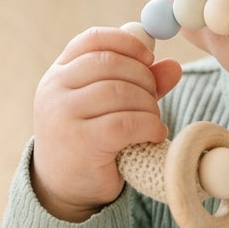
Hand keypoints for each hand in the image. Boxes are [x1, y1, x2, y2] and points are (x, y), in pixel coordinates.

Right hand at [31, 27, 182, 221]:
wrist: (64, 188)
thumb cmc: (91, 139)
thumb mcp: (109, 105)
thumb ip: (138, 83)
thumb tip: (173, 66)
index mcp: (59, 73)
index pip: (92, 40)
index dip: (127, 42)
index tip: (149, 57)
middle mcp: (55, 90)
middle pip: (109, 63)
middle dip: (142, 77)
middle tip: (154, 96)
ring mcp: (63, 115)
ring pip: (119, 92)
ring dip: (147, 104)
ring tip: (153, 119)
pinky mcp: (80, 142)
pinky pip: (125, 123)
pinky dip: (148, 125)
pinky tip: (155, 134)